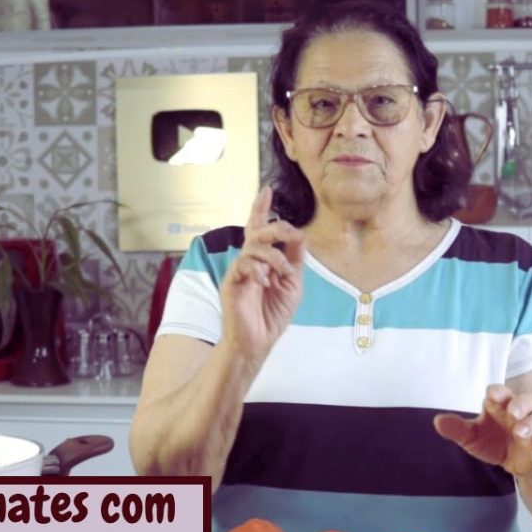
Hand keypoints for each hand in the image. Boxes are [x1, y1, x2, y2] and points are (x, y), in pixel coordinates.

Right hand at [219, 186, 304, 361]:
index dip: (261, 209)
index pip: (261, 228)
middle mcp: (250, 261)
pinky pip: (244, 264)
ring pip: (253, 246)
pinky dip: (258, 270)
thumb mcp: (293, 284)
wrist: (259, 341)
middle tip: (289, 234)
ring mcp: (240, 270)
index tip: (266, 190)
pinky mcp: (232, 282)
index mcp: (263, 259)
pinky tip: (265, 282)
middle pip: (258, 231)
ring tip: (282, 273)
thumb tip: (299, 235)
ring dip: (274, 256)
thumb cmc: (273, 313)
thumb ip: (294, 259)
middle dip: (276, 228)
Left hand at [433, 385, 531, 478]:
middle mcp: (522, 411)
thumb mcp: (473, 438)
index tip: (492, 397)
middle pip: (527, 399)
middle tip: (513, 413)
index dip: (497, 392)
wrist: (516, 463)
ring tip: (521, 433)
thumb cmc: (493, 441)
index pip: (500, 392)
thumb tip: (437, 421)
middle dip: (521, 404)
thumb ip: (457, 429)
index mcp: (501, 405)